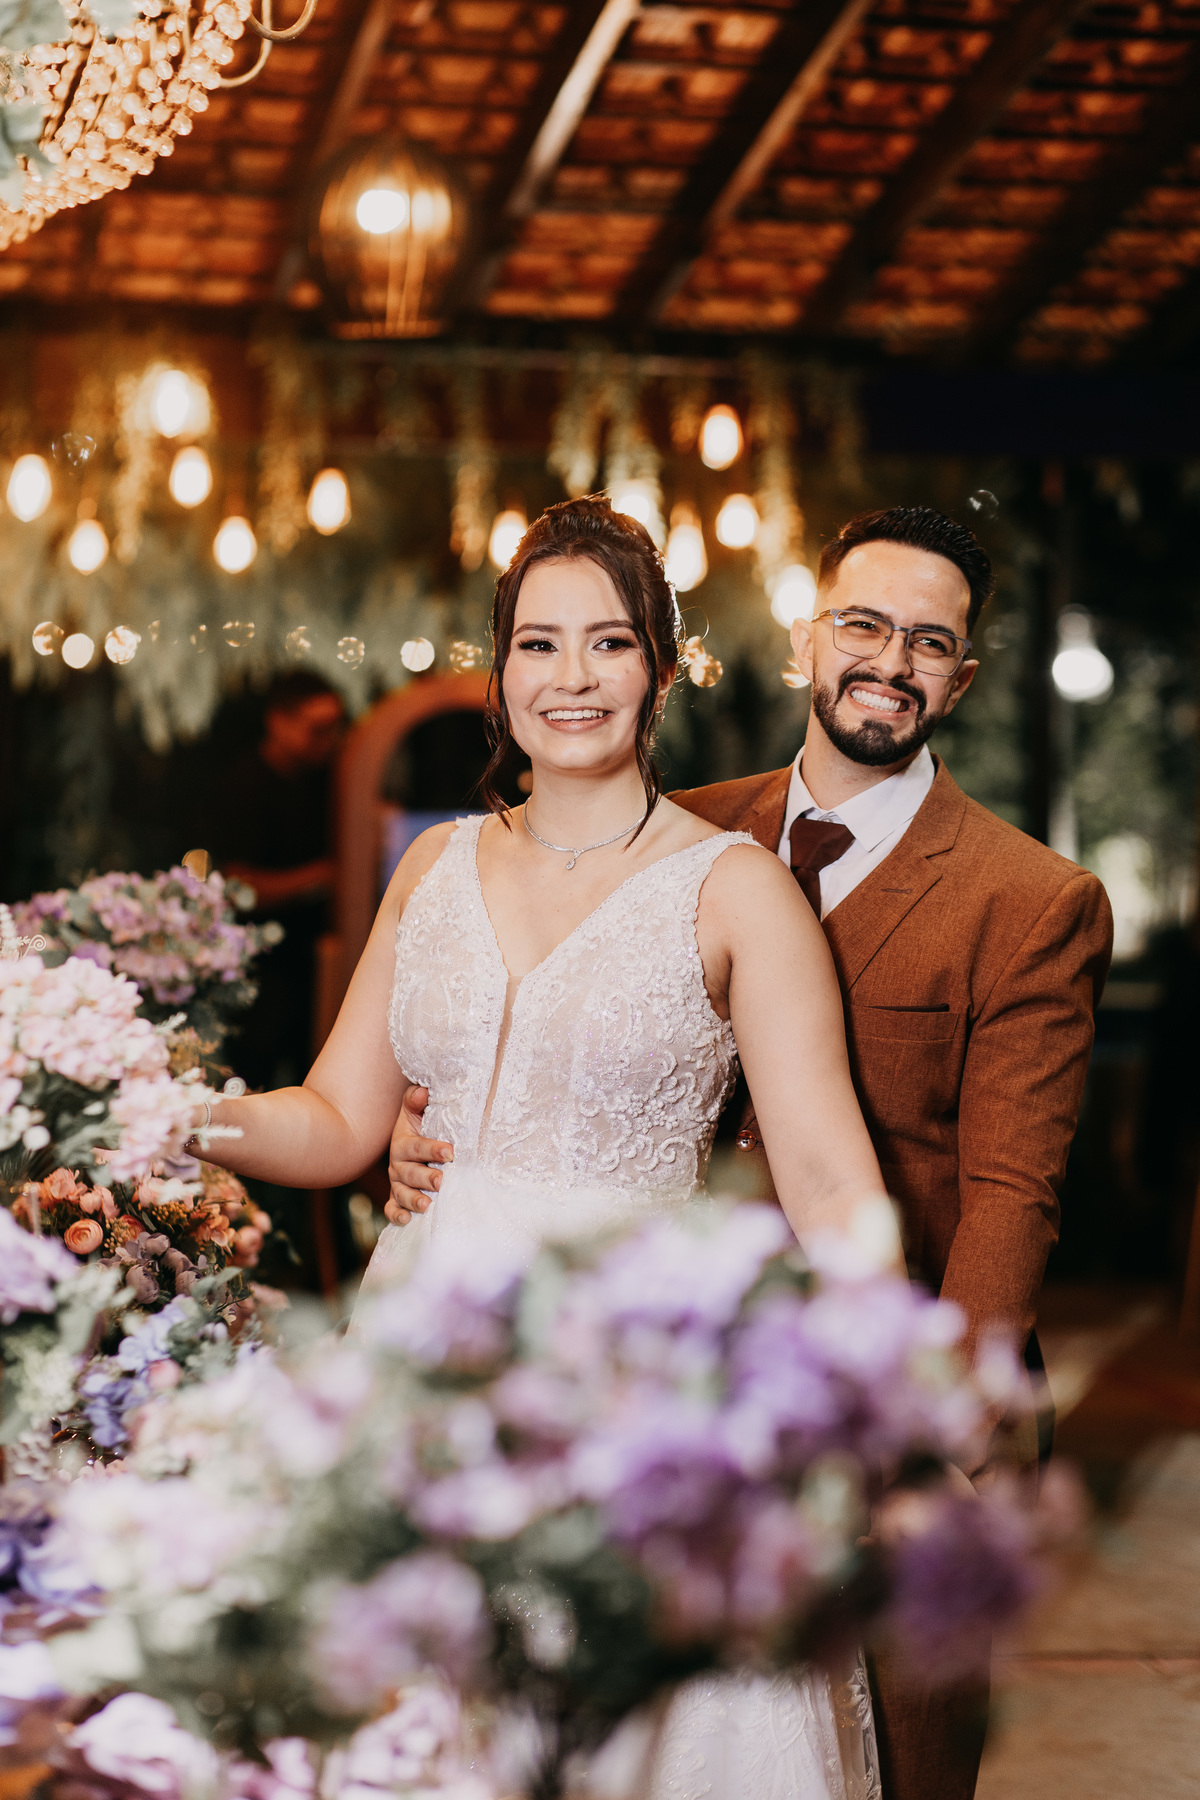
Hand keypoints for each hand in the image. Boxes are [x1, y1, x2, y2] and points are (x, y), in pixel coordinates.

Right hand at [385, 1086, 453, 1225]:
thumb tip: (422, 1092)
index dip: (432, 1148)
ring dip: (413, 1199)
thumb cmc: (420, 1127)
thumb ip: (416, 1100)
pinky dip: (397, 1215)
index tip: (450, 1151)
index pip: (416, 1146)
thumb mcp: (416, 1112)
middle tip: (441, 1181)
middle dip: (425, 1177)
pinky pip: (392, 1209)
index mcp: (403, 1143)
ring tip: (427, 1204)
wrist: (409, 1144)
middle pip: (409, 1173)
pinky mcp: (397, 1199)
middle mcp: (398, 1165)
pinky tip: (407, 1220)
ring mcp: (397, 1183)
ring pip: (401, 1193)